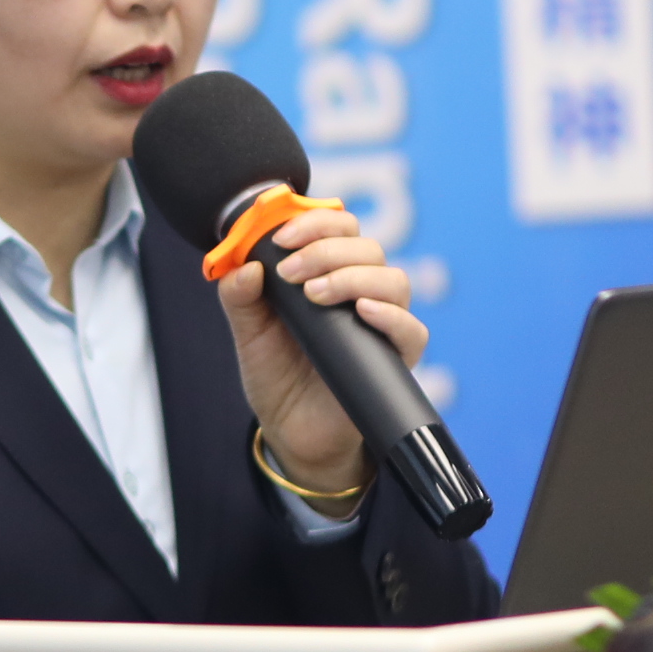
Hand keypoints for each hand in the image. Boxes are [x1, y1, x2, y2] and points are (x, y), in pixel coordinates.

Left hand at [213, 203, 427, 504]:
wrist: (291, 430)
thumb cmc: (276, 373)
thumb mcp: (248, 332)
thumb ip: (239, 297)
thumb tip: (246, 265)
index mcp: (330, 273)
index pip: (340, 227)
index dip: (315, 222)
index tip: (282, 239)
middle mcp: (362, 291)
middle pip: (367, 247)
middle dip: (326, 251)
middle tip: (290, 273)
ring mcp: (382, 324)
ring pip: (393, 279)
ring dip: (353, 277)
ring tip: (315, 294)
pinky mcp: (396, 359)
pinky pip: (412, 330)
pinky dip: (391, 315)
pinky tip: (363, 312)